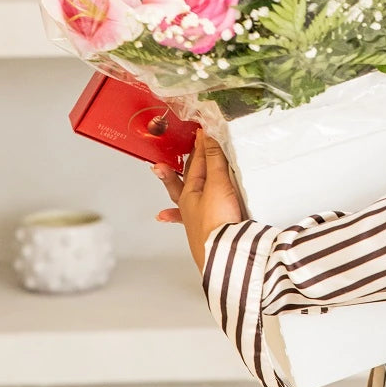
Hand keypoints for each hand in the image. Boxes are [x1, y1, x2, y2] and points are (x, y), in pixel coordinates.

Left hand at [152, 129, 244, 272]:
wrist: (225, 255)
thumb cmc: (217, 222)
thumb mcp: (217, 184)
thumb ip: (214, 160)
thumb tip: (208, 136)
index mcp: (189, 193)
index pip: (196, 162)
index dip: (201, 146)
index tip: (204, 131)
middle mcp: (189, 205)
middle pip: (185, 178)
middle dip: (182, 162)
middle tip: (180, 147)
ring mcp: (196, 218)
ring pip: (184, 194)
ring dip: (174, 183)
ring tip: (160, 172)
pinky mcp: (206, 230)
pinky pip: (186, 217)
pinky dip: (173, 214)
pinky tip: (162, 215)